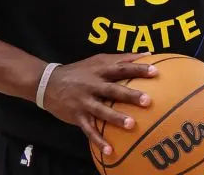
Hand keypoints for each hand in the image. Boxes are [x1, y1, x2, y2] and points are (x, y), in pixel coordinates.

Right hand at [41, 52, 156, 156]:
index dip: (138, 68)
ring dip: (116, 118)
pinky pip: (89, 130)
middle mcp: (92, 85)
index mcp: (99, 70)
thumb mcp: (97, 60)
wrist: (48, 83)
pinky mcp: (77, 116)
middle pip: (113, 90)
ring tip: (131, 125)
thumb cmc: (79, 71)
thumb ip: (121, 58)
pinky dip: (98, 140)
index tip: (155, 71)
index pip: (121, 68)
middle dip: (130, 95)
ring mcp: (84, 101)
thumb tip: (148, 54)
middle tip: (147, 100)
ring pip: (101, 110)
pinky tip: (109, 150)